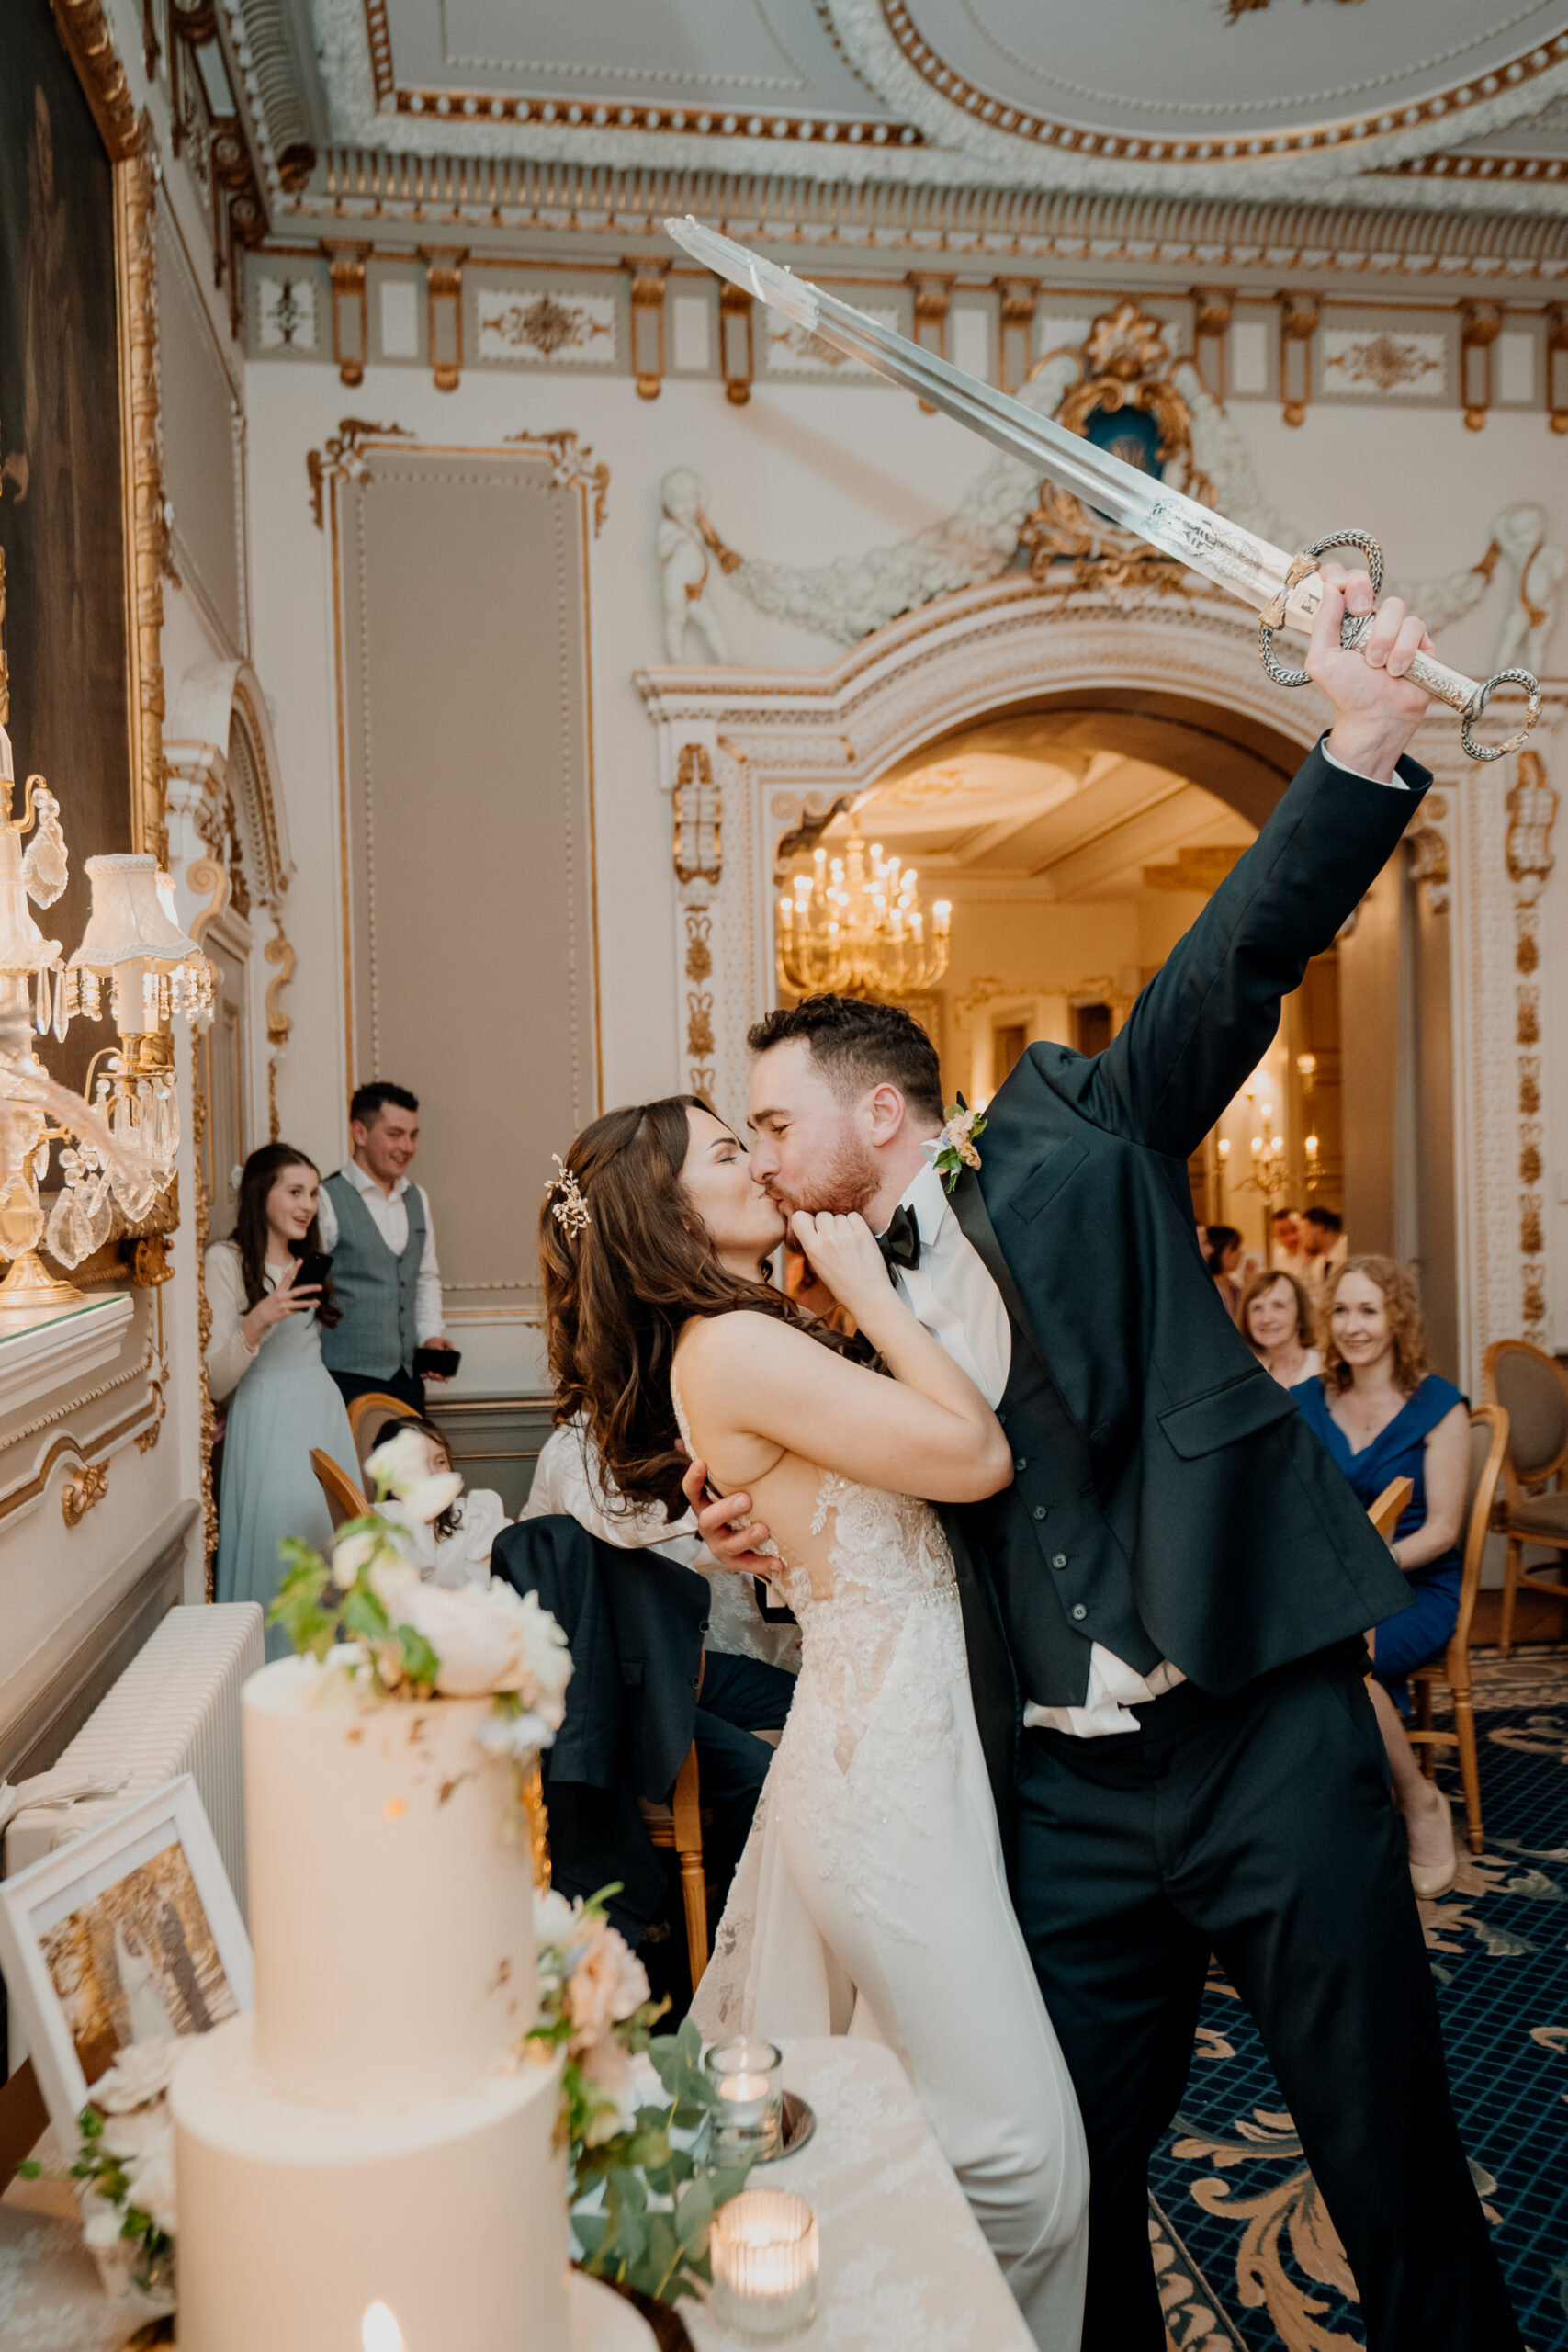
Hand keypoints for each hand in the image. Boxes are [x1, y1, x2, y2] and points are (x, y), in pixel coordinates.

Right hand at [241, 1261, 318, 1346]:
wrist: (260, 1315)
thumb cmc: (271, 1302)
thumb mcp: (276, 1293)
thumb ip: (286, 1288)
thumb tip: (298, 1284)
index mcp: (279, 1289)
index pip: (288, 1276)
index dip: (295, 1268)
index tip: (301, 1260)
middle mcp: (281, 1297)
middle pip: (298, 1291)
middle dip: (310, 1288)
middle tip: (320, 1286)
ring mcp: (283, 1305)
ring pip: (299, 1304)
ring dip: (310, 1302)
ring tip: (318, 1301)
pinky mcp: (285, 1314)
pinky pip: (297, 1310)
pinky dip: (303, 1308)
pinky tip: (310, 1306)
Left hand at [421, 1335, 456, 1384]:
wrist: (427, 1341)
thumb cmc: (437, 1342)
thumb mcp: (444, 1342)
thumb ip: (449, 1344)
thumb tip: (452, 1349)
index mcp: (446, 1364)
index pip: (447, 1374)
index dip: (446, 1378)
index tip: (445, 1379)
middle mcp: (439, 1368)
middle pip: (439, 1377)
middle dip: (437, 1377)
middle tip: (435, 1374)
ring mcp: (432, 1368)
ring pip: (432, 1377)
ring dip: (431, 1377)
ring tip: (429, 1373)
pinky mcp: (425, 1367)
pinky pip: (424, 1375)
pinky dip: (424, 1376)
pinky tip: (423, 1374)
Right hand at [678, 1449, 774, 1576]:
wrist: (740, 1537)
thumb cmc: (733, 1500)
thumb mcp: (725, 1482)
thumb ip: (715, 1461)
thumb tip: (688, 1436)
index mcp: (703, 1506)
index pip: (691, 1492)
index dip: (693, 1478)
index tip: (701, 1462)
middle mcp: (708, 1527)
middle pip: (708, 1520)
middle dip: (726, 1511)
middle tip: (746, 1499)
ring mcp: (721, 1546)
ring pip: (728, 1546)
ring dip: (746, 1538)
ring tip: (763, 1529)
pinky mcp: (736, 1561)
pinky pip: (747, 1565)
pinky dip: (763, 1564)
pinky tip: (779, 1562)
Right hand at [788, 1210, 888, 1316]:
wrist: (867, 1295)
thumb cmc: (843, 1284)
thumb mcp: (818, 1266)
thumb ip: (813, 1244)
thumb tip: (813, 1225)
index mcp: (813, 1249)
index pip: (799, 1218)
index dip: (806, 1220)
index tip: (813, 1227)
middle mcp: (828, 1240)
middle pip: (822, 1215)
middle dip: (827, 1224)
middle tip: (834, 1239)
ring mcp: (846, 1235)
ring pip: (839, 1216)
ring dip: (842, 1225)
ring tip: (847, 1242)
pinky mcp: (863, 1233)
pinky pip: (854, 1216)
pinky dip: (855, 1223)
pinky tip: (856, 1237)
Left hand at [1308, 563, 1434, 783]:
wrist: (1376, 718)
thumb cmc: (1347, 693)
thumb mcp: (1322, 660)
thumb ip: (1323, 623)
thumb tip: (1330, 587)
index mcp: (1342, 621)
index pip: (1338, 583)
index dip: (1337, 575)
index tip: (1337, 585)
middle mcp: (1368, 620)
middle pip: (1365, 581)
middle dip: (1361, 591)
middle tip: (1361, 613)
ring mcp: (1394, 628)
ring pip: (1395, 606)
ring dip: (1383, 638)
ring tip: (1376, 665)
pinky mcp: (1419, 639)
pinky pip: (1414, 625)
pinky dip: (1403, 650)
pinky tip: (1396, 671)